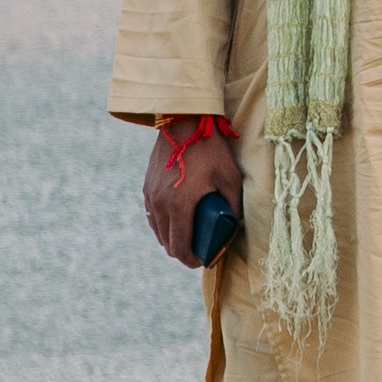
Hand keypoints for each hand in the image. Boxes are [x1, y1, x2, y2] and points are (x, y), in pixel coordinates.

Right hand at [143, 125, 244, 267]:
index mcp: (180, 206)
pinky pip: (152, 215)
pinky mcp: (147, 186)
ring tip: (188, 236)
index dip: (192, 260)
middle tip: (200, 250)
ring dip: (171, 238)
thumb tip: (234, 225)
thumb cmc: (210, 149)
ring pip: (157, 230)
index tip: (204, 261)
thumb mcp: (229, 178)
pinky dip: (163, 223)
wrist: (183, 121)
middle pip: (167, 243)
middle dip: (183, 251)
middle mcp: (160, 204)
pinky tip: (176, 220)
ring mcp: (151, 195)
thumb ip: (233, 205)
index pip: (181, 247)